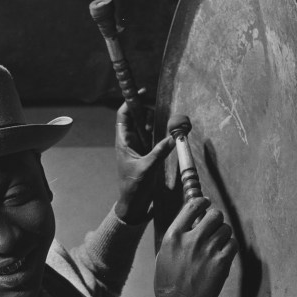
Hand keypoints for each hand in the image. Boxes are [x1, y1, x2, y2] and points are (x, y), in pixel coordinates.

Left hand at [115, 90, 174, 224]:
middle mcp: (129, 142)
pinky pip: (152, 138)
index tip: (142, 92)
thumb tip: (174, 138)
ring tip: (163, 129)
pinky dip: (159, 134)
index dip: (131, 101)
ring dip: (154, 124)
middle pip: (137, 117)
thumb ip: (159, 152)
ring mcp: (137, 147)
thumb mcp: (147, 169)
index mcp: (123, 142)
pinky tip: (168, 137)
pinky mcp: (146, 154)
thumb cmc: (134, 187)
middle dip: (147, 113)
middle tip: (158, 118)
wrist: (133, 204)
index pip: (123, 115)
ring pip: (145, 127)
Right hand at [154, 197, 237, 296]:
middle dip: (216, 218)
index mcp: (174, 236)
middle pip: (214, 214)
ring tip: (217, 243)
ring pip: (226, 229)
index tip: (206, 204)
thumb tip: (189, 222)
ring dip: (223, 234)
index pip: (192, 206)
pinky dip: (230, 246)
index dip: (202, 202)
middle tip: (214, 226)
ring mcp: (208, 250)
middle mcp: (192, 240)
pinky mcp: (222, 262)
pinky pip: (233, 244)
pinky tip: (223, 253)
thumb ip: (177, 237)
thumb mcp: (163, 254)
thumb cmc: (168, 283)